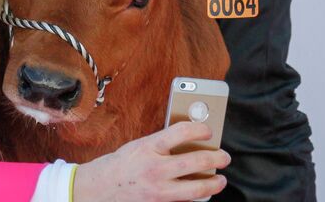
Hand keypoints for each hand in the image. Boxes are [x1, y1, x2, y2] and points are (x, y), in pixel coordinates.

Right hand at [73, 121, 230, 200]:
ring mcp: (158, 190)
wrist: (100, 189)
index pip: (182, 132)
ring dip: (214, 183)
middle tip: (224, 157)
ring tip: (220, 179)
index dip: (200, 130)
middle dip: (216, 158)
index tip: (208, 131)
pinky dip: (197, 196)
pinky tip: (201, 192)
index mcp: (148, 147)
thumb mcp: (139, 146)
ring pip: (197, 188)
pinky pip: (185, 201)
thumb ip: (162, 144)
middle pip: (196, 161)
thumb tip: (190, 141)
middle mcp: (154, 168)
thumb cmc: (121, 164)